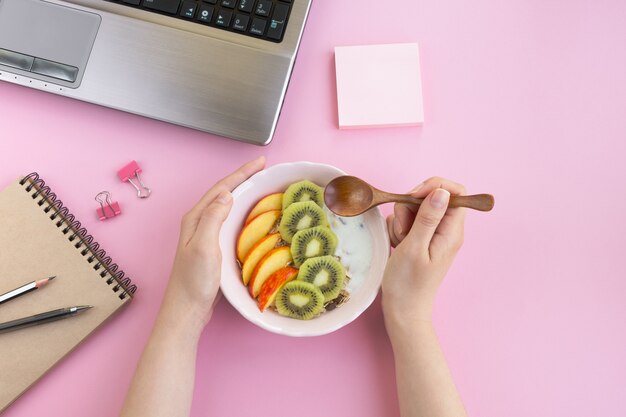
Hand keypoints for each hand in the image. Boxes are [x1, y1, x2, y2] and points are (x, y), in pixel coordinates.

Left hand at [161, 157, 264, 330]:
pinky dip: (243, 212)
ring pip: (227, 206)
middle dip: (244, 178)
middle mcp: (199, 223)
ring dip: (244, 193)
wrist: (187, 309)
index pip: (221, 188)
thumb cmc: (194, 281)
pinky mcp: (213, 247)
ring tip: (262, 187)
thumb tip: (227, 194)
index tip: (260, 162)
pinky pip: (230, 221)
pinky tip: (253, 216)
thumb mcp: (203, 247)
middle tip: (264, 170)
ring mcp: (205, 235)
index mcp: (196, 219)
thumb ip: (213, 218)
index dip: (241, 173)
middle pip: (224, 193)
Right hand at [382, 177, 465, 325]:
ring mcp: (432, 234)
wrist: (403, 309)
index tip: (413, 197)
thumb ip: (428, 218)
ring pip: (414, 208)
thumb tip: (442, 192)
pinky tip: (397, 246)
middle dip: (410, 207)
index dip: (433, 187)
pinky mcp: (419, 238)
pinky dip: (398, 229)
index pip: (455, 191)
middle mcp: (446, 229)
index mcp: (452, 231)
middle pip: (429, 197)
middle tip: (404, 231)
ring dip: (401, 220)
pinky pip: (406, 220)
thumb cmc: (408, 283)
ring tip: (400, 243)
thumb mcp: (415, 247)